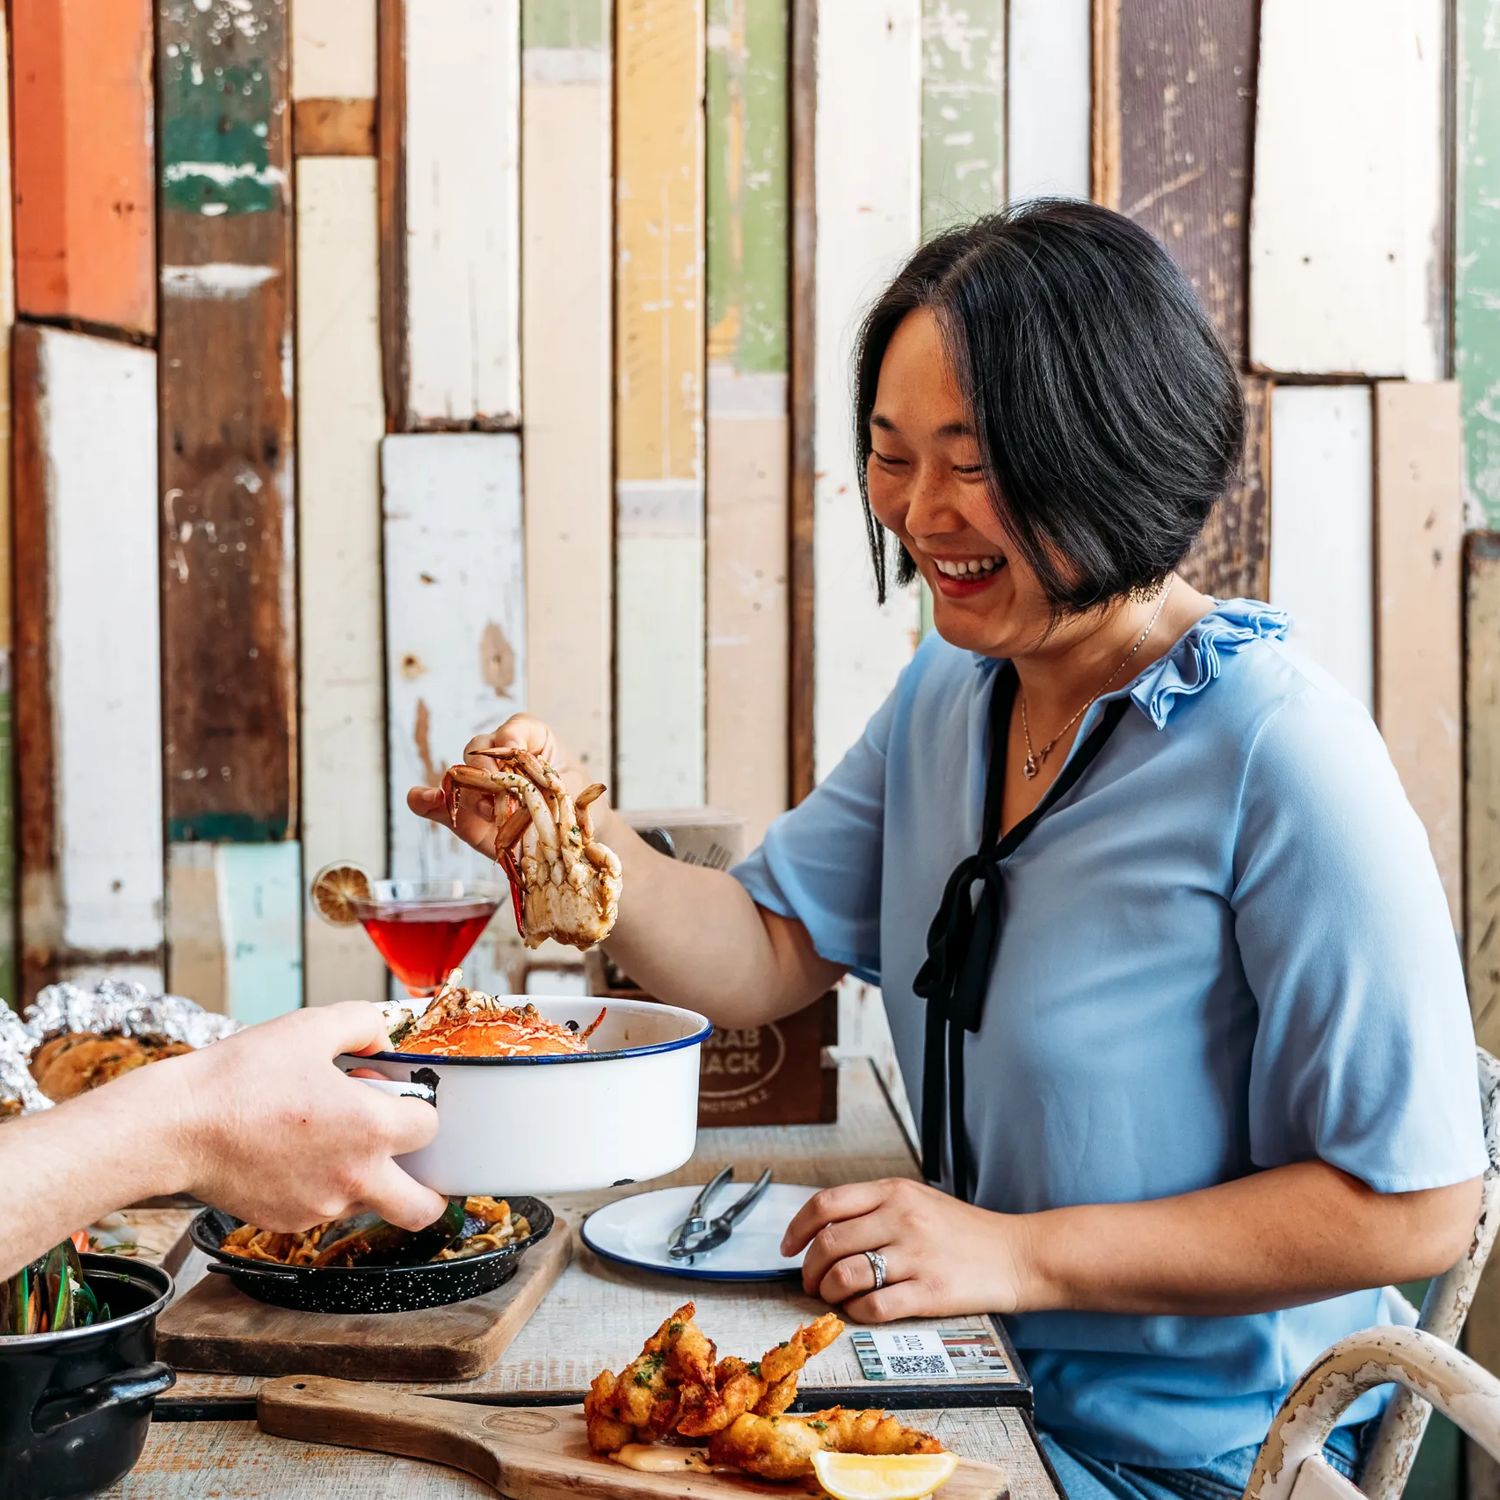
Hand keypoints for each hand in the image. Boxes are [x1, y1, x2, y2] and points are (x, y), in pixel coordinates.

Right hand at [148, 1002, 446, 1232]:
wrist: (176, 1127)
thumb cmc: (240, 1077)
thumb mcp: (311, 1026)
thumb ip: (363, 1025)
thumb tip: (382, 1044)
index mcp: (372, 1129)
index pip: (431, 1127)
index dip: (417, 1106)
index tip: (392, 1096)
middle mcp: (355, 1178)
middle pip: (423, 1207)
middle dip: (429, 1187)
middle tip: (411, 1161)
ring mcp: (321, 1207)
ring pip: (370, 1206)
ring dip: (367, 1180)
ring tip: (328, 1141)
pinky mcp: (288, 1223)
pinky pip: (324, 1211)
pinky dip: (323, 1190)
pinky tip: (294, 1155)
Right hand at [406, 712, 587, 857]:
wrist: (575, 843)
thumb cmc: (577, 806)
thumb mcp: (575, 788)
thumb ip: (550, 780)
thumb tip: (521, 782)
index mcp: (532, 744)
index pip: (516, 729)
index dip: (512, 736)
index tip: (515, 751)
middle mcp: (500, 761)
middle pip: (480, 749)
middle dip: (486, 767)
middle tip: (500, 788)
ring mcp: (481, 789)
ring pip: (460, 776)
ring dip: (467, 788)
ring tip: (483, 806)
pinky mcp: (467, 818)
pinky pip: (440, 806)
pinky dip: (427, 802)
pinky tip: (421, 799)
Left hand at [780, 1177, 1035, 1321]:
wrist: (1016, 1254)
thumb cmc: (963, 1231)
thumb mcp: (917, 1199)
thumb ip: (873, 1208)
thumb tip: (822, 1230)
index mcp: (893, 1191)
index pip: (825, 1204)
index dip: (796, 1228)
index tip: (788, 1247)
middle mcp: (901, 1217)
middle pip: (828, 1243)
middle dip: (809, 1269)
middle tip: (810, 1282)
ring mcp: (916, 1255)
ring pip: (845, 1275)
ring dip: (827, 1292)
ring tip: (832, 1297)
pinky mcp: (930, 1292)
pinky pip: (874, 1306)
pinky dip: (856, 1313)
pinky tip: (860, 1311)